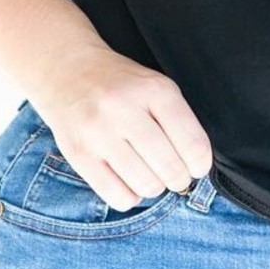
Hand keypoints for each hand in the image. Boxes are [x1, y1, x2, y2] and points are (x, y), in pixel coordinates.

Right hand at [26, 39, 212, 211]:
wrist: (69, 71)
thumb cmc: (122, 84)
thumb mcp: (156, 86)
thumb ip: (179, 120)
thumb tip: (196, 166)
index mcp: (154, 90)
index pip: (192, 142)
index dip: (200, 164)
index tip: (197, 168)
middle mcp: (126, 110)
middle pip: (169, 168)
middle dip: (178, 180)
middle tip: (174, 176)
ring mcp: (99, 133)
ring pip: (145, 185)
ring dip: (153, 187)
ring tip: (149, 173)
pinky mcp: (79, 155)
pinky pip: (117, 196)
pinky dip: (130, 197)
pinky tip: (128, 180)